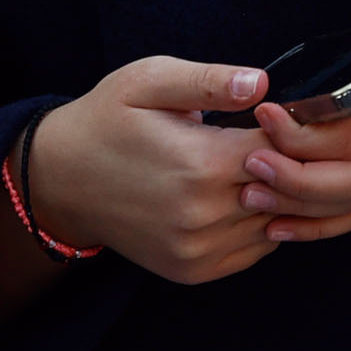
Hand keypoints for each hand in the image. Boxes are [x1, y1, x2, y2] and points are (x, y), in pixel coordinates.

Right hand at [23, 56, 276, 284]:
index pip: (284, 148)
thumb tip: (263, 82)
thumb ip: (208, 80)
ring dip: (277, 196)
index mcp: (200, 163)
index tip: (278, 113)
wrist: (61, 180)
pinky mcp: (193, 270)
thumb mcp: (148, 81)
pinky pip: (255, 250)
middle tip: (271, 138)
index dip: (290, 127)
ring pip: (276, 223)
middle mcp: (203, 215)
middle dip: (289, 162)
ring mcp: (198, 249)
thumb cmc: (107, 120)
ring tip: (253, 166)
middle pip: (286, 190)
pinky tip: (238, 196)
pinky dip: (259, 225)